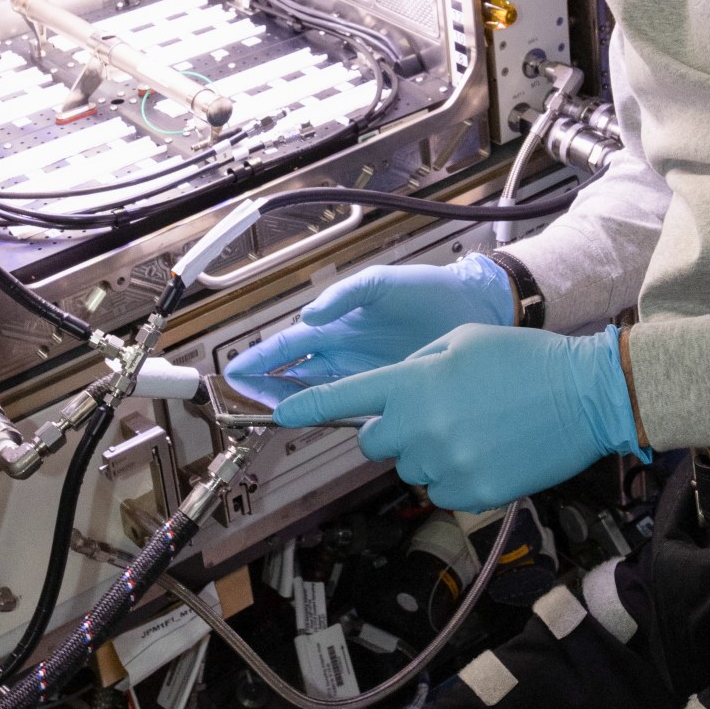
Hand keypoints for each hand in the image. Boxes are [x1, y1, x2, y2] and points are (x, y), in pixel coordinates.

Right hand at [222, 254, 513, 407]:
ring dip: (293, 402)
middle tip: (242, 402)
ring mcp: (364, 371)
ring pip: (318, 391)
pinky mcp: (387, 388)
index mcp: (338, 322)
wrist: (473, 308)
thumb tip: (310, 316)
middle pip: (295, 373)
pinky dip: (331, 414)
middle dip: (267, 386)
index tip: (235, 372)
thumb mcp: (382, 283)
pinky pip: (352, 404)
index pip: (290, 344)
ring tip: (269, 415)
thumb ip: (346, 295)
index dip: (261, 358)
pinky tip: (319, 424)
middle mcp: (345, 350)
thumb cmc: (427, 290)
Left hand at [272, 322, 649, 511]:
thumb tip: (392, 391)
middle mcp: (420, 427)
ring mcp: (444, 464)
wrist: (583, 395)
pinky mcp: (469, 493)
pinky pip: (439, 490)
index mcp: (413, 382)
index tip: (284, 414)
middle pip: (372, 441)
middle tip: (431, 411)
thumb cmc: (524, 360)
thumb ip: (415, 364)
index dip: (308, 406)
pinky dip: (454, 476)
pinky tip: (485, 450)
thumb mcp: (460, 340)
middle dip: (391, 428)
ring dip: (428, 451)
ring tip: (473, 427)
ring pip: (409, 466)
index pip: (345, 398)